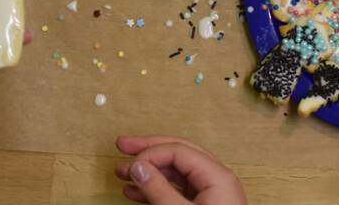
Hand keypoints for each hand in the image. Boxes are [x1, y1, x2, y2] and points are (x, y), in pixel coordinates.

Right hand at [115, 135, 246, 203]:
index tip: (128, 164)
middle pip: (179, 154)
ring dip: (148, 171)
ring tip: (120, 172)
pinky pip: (177, 191)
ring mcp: (210, 194)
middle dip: (149, 150)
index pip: (180, 151)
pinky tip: (132, 193)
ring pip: (175, 174)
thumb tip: (138, 166)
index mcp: (218, 176)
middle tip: (121, 144)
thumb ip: (159, 190)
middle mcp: (216, 180)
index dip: (152, 153)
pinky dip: (155, 190)